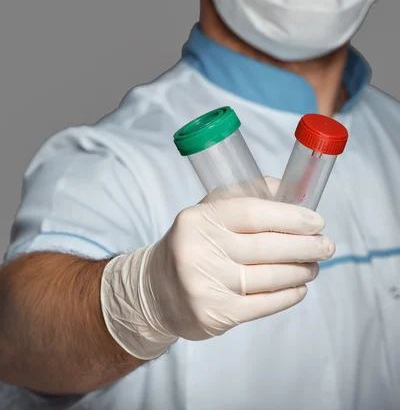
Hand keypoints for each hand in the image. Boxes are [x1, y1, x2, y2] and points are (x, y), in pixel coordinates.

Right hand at [101, 178, 334, 358]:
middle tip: (326, 246)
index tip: (316, 221)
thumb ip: (246, 195)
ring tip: (313, 266)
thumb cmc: (193, 243)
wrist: (157, 290)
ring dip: (301, 271)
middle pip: (268, 247)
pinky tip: (299, 288)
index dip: (292, 217)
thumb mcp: (209, 211)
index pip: (254, 213)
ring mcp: (206, 285)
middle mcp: (200, 250)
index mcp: (200, 218)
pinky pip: (265, 304)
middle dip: (306, 246)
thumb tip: (291, 191)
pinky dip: (288, 295)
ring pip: (270, 277)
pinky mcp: (215, 314)